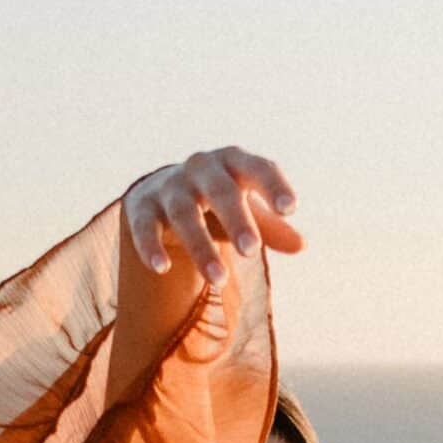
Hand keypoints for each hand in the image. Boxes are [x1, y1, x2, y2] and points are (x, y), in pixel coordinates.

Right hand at [122, 147, 302, 286]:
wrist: (164, 191)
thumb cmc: (219, 201)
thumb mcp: (248, 208)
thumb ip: (272, 227)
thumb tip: (301, 245)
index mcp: (234, 162)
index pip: (258, 168)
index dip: (273, 186)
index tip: (290, 210)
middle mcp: (201, 168)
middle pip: (220, 191)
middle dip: (236, 220)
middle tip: (252, 252)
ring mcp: (170, 186)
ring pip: (184, 213)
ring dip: (200, 246)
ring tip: (220, 280)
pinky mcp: (142, 207)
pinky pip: (145, 226)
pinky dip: (150, 246)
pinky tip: (161, 268)